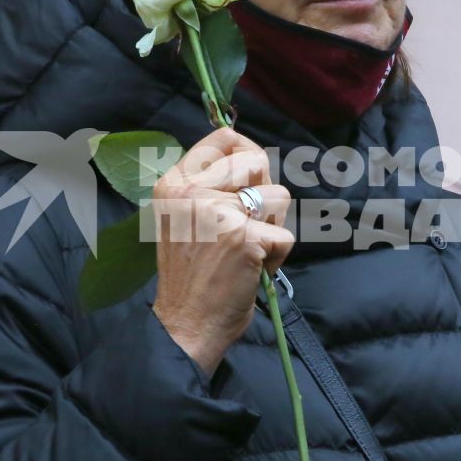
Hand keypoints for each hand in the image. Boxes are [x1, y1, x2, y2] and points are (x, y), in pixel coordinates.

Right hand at [151, 127, 292, 374]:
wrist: (186, 323)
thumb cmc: (191, 274)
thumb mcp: (183, 218)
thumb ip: (210, 186)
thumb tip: (255, 159)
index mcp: (174, 183)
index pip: (224, 137)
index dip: (247, 153)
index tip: (249, 178)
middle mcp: (192, 191)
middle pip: (258, 161)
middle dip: (264, 193)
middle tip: (245, 224)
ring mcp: (219, 213)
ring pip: (279, 196)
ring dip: (272, 226)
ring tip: (246, 250)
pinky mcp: (246, 237)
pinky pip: (286, 234)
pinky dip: (277, 257)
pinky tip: (251, 270)